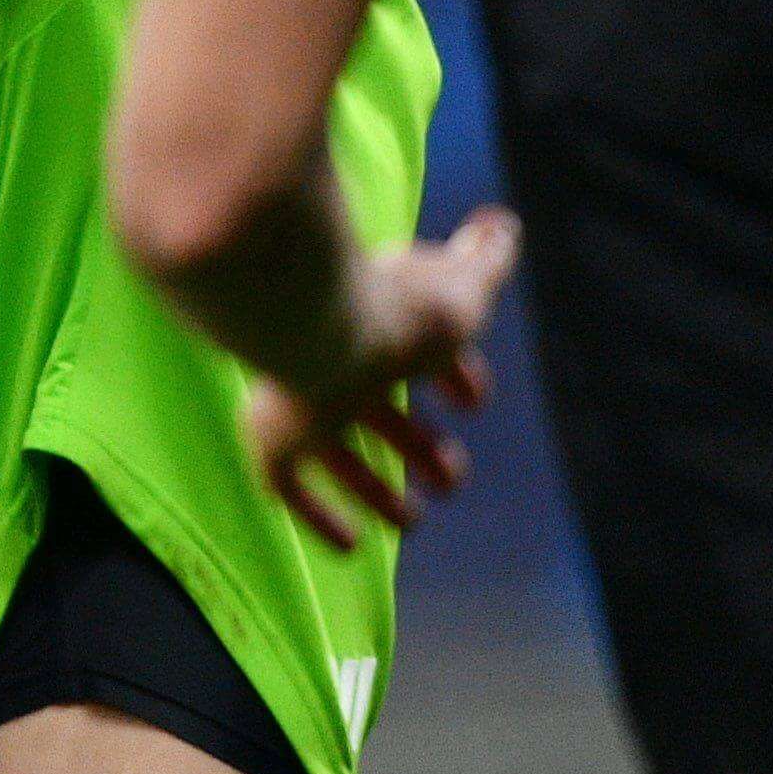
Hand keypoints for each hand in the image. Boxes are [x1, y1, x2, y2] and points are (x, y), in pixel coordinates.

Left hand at [236, 206, 519, 550]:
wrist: (310, 319)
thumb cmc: (393, 305)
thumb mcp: (459, 285)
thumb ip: (483, 257)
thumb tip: (500, 226)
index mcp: (376, 320)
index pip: (416, 349)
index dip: (454, 377)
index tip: (473, 400)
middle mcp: (332, 359)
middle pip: (374, 407)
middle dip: (421, 446)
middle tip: (451, 476)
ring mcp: (300, 400)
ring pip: (336, 452)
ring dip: (378, 490)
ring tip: (414, 522)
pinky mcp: (272, 436)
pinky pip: (287, 486)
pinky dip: (318, 517)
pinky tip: (350, 547)